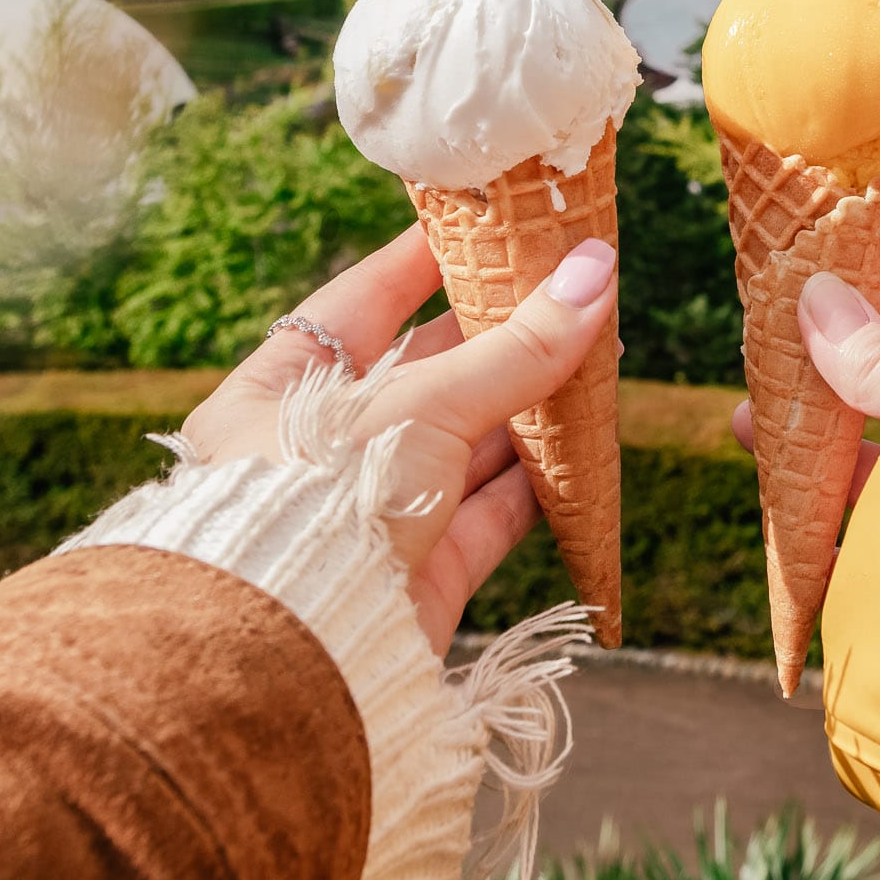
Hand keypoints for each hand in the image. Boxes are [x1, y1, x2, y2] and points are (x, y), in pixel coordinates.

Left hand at [182, 223, 618, 654]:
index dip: (423, 262)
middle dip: (501, 337)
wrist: (302, 656)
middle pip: (426, 374)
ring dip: (531, 407)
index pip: (361, 303)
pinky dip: (537, 481)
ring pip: (466, 443)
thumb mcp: (423, 404)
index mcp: (281, 391)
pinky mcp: (420, 571)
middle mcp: (320, 450)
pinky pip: (489, 512)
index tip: (483, 223)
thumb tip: (595, 271)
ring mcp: (374, 511)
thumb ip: (516, 347)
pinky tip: (584, 446)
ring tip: (598, 358)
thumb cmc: (326, 499)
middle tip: (569, 291)